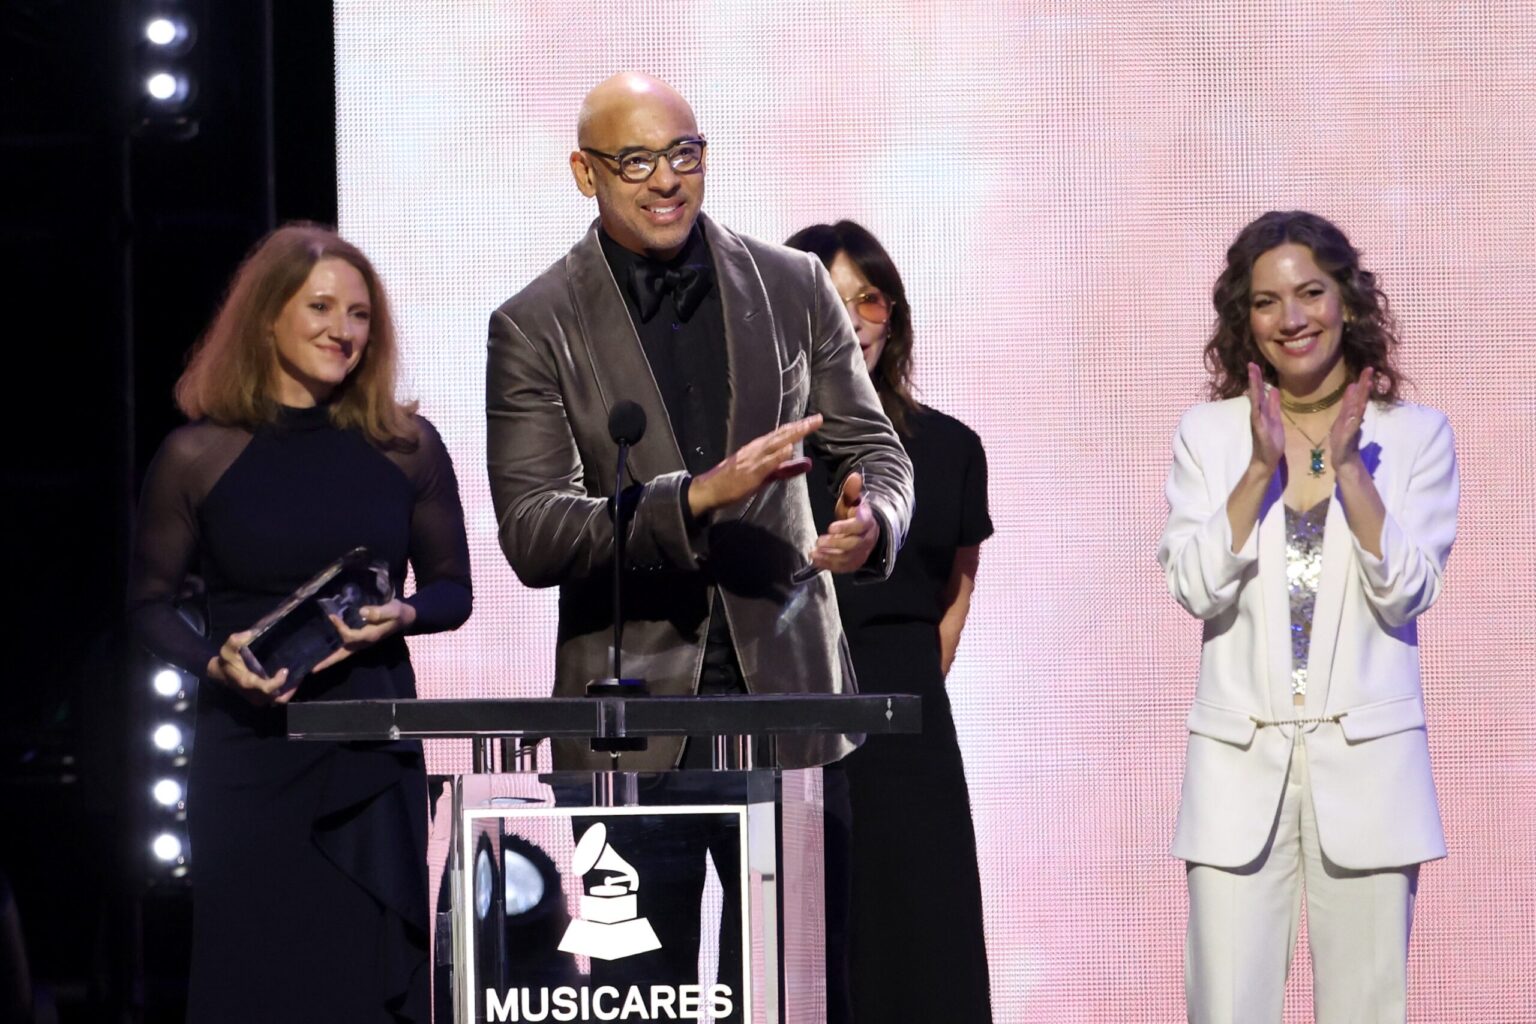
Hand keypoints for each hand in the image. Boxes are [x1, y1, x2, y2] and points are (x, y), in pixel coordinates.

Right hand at [206, 630, 294, 705]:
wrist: (221, 674)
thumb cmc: (227, 661)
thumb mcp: (228, 648)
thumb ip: (237, 640)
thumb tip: (251, 633)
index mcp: (248, 683)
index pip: (266, 688)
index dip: (278, 682)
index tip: (285, 670)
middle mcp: (255, 694)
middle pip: (277, 697)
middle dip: (290, 687)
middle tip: (299, 673)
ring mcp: (259, 698)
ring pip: (280, 699)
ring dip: (290, 690)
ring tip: (298, 675)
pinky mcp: (261, 698)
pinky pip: (277, 698)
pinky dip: (286, 691)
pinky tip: (291, 678)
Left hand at [311, 598, 417, 673]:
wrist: (405, 617)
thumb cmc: (398, 613)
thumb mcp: (393, 610)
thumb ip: (380, 611)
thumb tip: (362, 612)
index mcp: (369, 636)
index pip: (350, 636)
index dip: (339, 627)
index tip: (332, 616)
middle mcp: (364, 643)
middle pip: (343, 654)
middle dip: (328, 661)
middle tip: (312, 669)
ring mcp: (362, 643)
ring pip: (343, 654)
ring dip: (330, 659)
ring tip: (314, 664)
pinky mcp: (361, 640)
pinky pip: (346, 648)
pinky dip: (335, 652)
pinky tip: (326, 650)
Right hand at [688, 415, 821, 516]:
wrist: (710, 488)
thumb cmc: (734, 481)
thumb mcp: (764, 474)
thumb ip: (785, 469)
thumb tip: (807, 463)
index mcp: (759, 447)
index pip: (782, 434)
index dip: (799, 427)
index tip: (814, 420)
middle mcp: (757, 448)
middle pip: (782, 434)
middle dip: (800, 426)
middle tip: (817, 418)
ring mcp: (753, 458)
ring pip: (775, 443)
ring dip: (791, 434)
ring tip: (807, 426)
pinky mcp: (751, 472)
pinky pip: (766, 462)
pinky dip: (778, 455)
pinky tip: (789, 448)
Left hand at [810, 472, 879, 573]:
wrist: (867, 530)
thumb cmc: (855, 513)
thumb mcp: (852, 500)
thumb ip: (851, 490)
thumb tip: (854, 476)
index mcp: (867, 521)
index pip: (859, 525)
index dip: (845, 527)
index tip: (830, 527)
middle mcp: (867, 539)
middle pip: (854, 544)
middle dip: (835, 544)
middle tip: (819, 541)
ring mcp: (862, 552)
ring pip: (848, 558)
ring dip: (830, 557)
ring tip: (814, 553)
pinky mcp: (855, 562)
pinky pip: (844, 567)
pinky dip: (830, 566)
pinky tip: (816, 561)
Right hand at [1247, 362, 1284, 471]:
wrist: (1267, 461)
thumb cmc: (1271, 443)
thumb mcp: (1276, 420)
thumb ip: (1274, 406)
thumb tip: (1274, 390)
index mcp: (1263, 411)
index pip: (1260, 392)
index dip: (1258, 379)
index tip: (1255, 365)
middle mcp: (1258, 414)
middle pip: (1256, 393)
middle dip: (1254, 379)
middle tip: (1252, 364)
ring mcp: (1257, 421)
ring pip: (1255, 400)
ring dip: (1254, 387)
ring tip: (1253, 374)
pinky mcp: (1259, 429)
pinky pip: (1257, 414)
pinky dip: (1256, 404)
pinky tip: (1255, 395)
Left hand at [1327, 367, 1373, 472]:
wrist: (1342, 458)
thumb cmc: (1345, 437)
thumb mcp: (1344, 416)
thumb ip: (1349, 402)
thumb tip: (1352, 385)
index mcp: (1352, 412)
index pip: (1359, 395)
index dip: (1363, 382)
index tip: (1367, 369)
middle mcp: (1354, 417)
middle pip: (1360, 398)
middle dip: (1364, 385)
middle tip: (1369, 370)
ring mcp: (1352, 426)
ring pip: (1358, 409)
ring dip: (1362, 397)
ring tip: (1367, 385)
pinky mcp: (1348, 437)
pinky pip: (1353, 425)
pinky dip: (1356, 417)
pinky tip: (1360, 409)